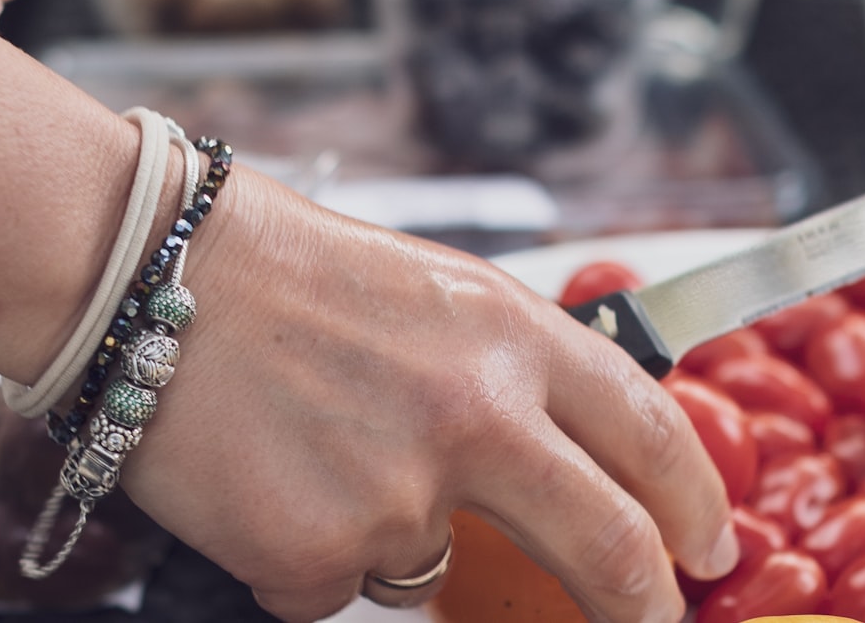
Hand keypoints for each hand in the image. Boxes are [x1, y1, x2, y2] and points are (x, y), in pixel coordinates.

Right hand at [121, 169, 738, 621]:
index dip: (698, 505)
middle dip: (643, 603)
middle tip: (654, 620)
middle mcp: (479, 416)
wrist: (155, 274)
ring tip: (328, 449)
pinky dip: (311, 550)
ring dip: (398, 534)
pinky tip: (273, 477)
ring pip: (438, 568)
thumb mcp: (447, 297)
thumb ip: (518, 374)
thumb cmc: (296, 276)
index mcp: (519, 339)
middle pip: (607, 542)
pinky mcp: (318, 553)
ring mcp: (401, 492)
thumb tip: (573, 454)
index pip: (653, 435)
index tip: (709, 548)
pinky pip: (338, 584)